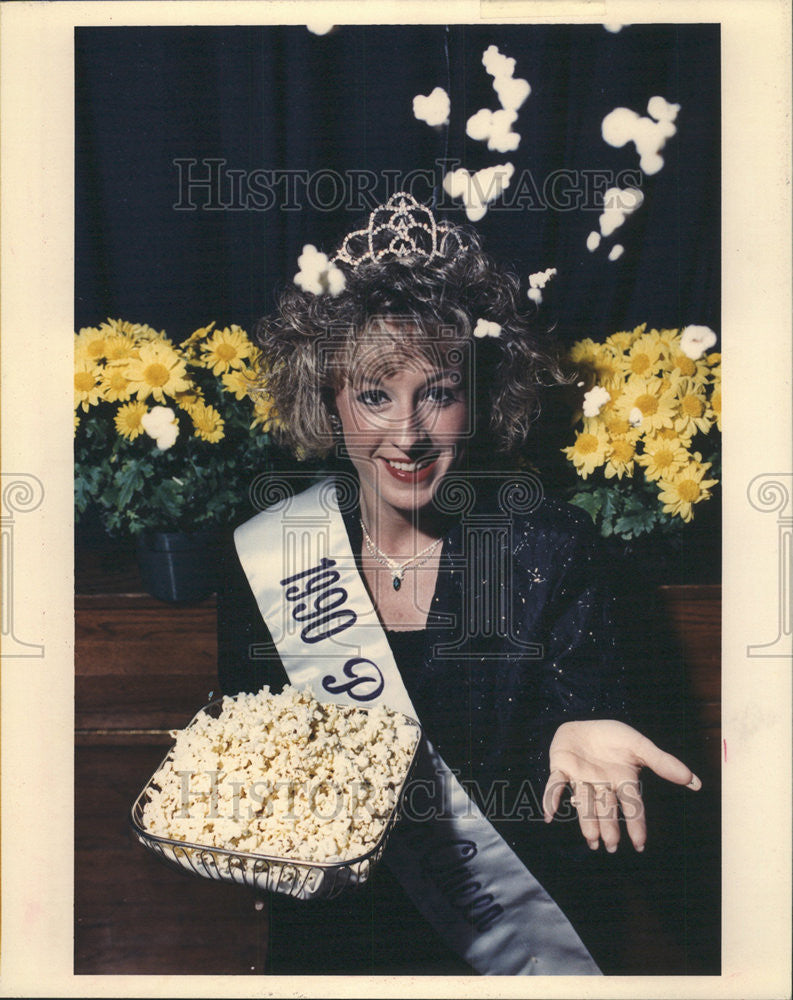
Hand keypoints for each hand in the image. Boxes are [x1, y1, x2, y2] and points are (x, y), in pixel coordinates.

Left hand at [541, 719, 700, 852]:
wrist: (584, 722)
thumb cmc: (613, 738)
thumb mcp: (639, 745)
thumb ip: (663, 763)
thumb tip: (695, 782)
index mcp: (621, 781)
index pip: (632, 805)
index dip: (635, 823)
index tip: (640, 844)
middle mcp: (601, 785)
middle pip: (606, 809)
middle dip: (608, 826)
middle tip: (610, 846)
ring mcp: (580, 778)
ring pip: (583, 802)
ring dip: (586, 820)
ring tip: (591, 839)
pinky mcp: (560, 769)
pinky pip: (555, 785)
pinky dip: (551, 798)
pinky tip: (549, 814)